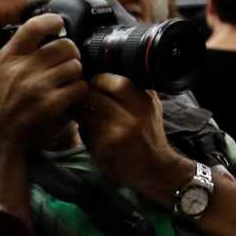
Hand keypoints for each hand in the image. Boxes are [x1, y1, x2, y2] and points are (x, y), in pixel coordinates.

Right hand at [0, 15, 86, 151]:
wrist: (1, 135)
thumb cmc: (6, 100)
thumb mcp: (2, 70)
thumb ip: (22, 50)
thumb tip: (50, 26)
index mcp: (9, 57)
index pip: (34, 26)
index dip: (52, 21)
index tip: (59, 25)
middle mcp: (21, 69)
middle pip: (66, 46)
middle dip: (71, 55)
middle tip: (66, 65)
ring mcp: (36, 86)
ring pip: (76, 66)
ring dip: (76, 75)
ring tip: (65, 84)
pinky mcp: (51, 103)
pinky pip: (80, 87)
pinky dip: (79, 92)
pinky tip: (69, 98)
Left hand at [76, 74, 190, 203]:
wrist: (155, 168)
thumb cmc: (149, 135)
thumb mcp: (151, 107)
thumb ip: (136, 89)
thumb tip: (112, 67)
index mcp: (145, 101)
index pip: (114, 80)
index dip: (99, 80)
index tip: (96, 84)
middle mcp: (134, 115)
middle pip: (95, 93)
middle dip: (86, 95)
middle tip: (85, 100)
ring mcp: (119, 131)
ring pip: (85, 111)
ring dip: (80, 112)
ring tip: (85, 115)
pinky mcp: (105, 147)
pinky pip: (84, 130)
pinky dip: (83, 130)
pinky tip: (90, 133)